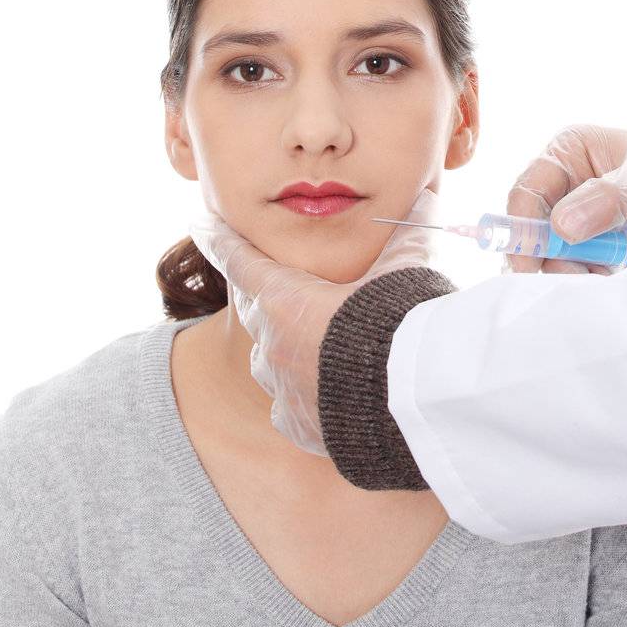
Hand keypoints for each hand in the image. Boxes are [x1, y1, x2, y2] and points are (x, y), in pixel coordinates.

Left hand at [190, 186, 440, 452]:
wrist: (414, 398)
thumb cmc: (400, 321)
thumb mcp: (403, 265)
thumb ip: (408, 231)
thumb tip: (425, 199)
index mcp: (285, 300)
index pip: (240, 260)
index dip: (221, 239)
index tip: (200, 224)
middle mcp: (273, 345)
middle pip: (252, 310)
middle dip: (257, 291)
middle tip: (261, 279)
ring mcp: (284, 391)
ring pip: (268, 361)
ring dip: (280, 346)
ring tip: (302, 339)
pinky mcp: (303, 427)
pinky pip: (288, 408)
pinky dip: (298, 395)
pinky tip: (315, 393)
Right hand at [504, 125, 626, 274]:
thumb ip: (606, 199)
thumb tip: (561, 226)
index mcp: (568, 153)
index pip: (527, 192)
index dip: (522, 229)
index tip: (529, 264)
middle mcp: (565, 183)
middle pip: (535, 228)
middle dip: (552, 255)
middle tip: (579, 274)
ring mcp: (577, 214)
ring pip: (554, 252)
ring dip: (574, 268)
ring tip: (608, 268)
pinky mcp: (592, 242)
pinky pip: (576, 264)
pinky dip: (589, 274)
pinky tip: (611, 272)